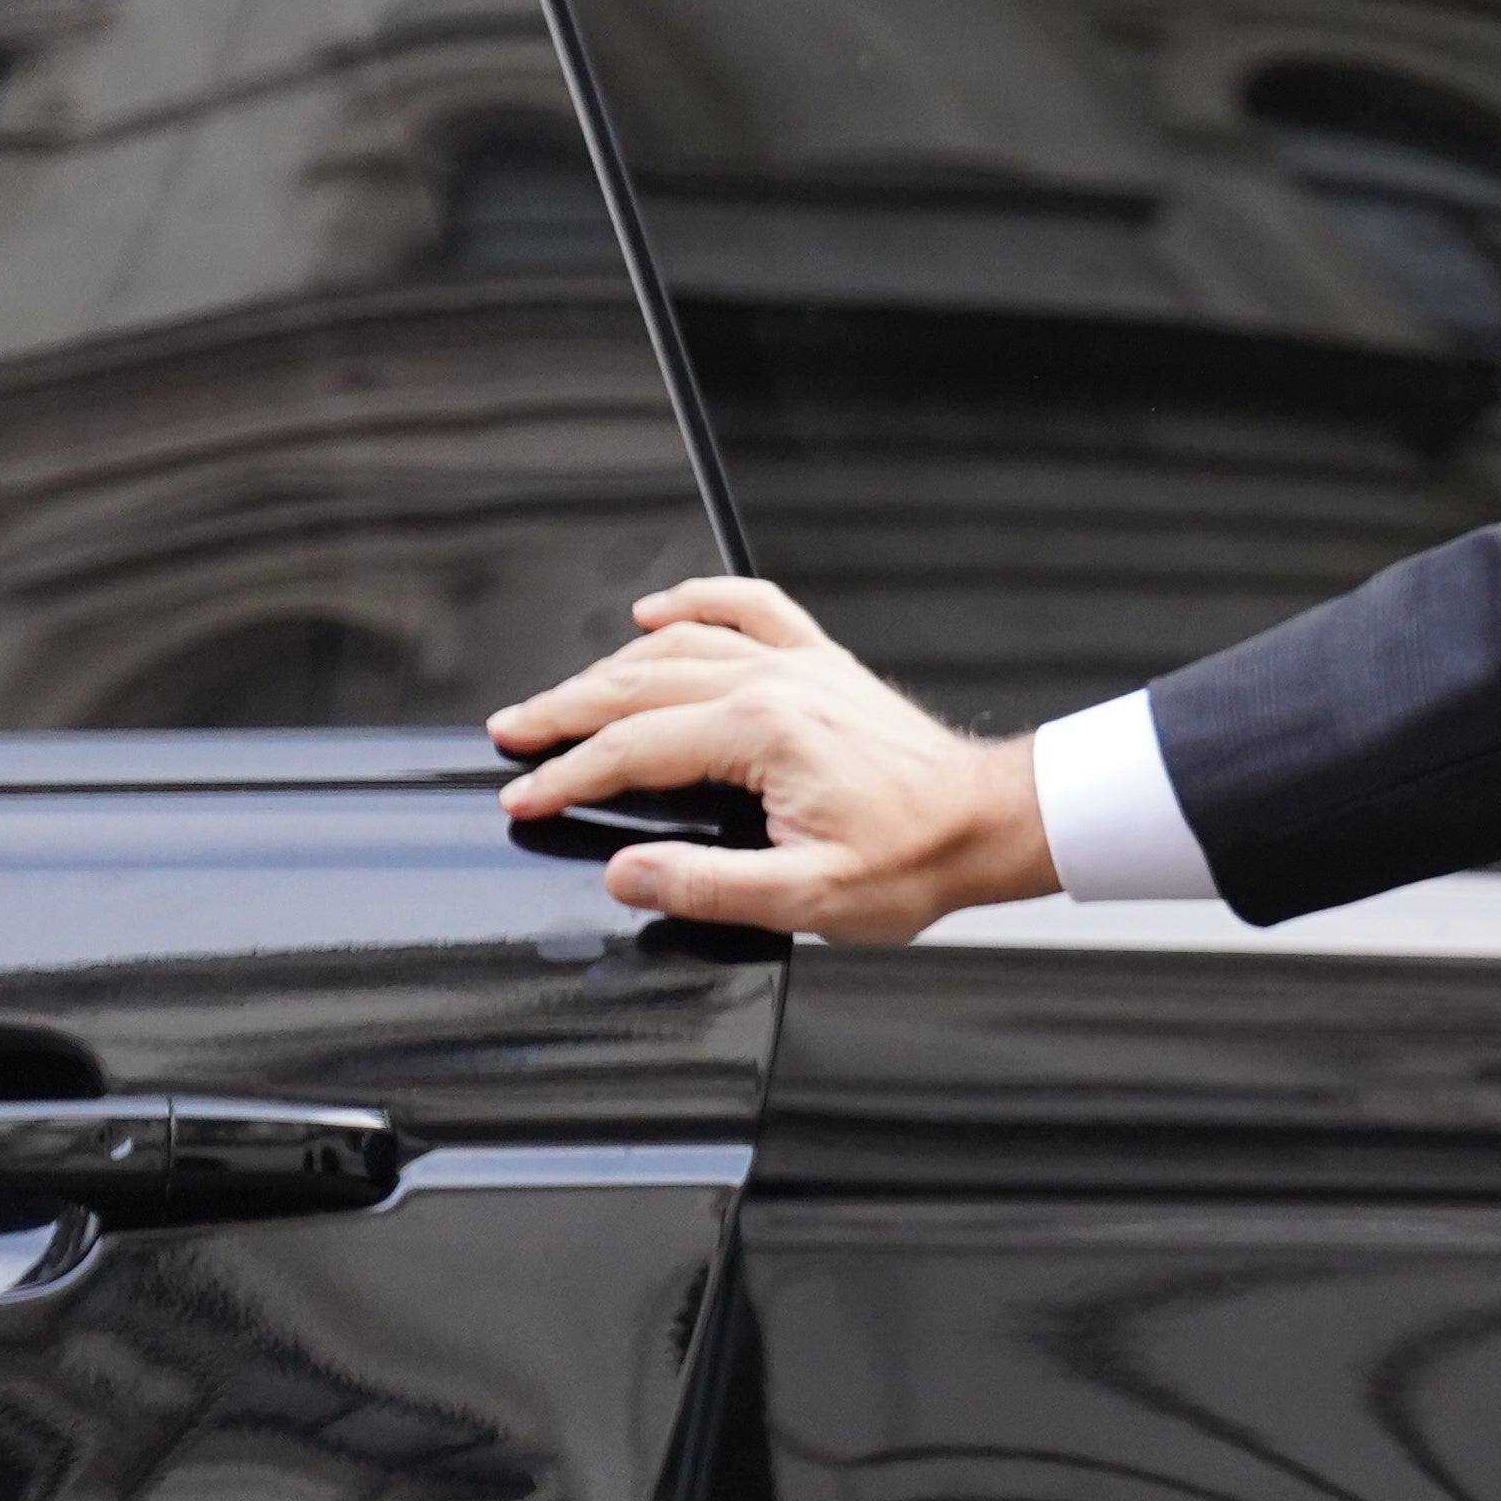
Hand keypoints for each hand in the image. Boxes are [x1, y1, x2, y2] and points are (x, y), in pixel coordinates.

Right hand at [488, 578, 1056, 940]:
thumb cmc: (915, 859)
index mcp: (762, 734)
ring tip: (560, 696)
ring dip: (609, 668)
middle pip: (638, 684)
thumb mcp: (807, 898)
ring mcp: (799, 665)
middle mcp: (774, 683)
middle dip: (563, 711)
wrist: (989, 824)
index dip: (566, 775)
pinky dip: (696, 602)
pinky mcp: (822, 664)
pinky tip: (656, 610)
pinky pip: (749, 609)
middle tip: (510, 733)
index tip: (522, 796)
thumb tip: (627, 874)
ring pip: (678, 646)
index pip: (633, 749)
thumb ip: (707, 885)